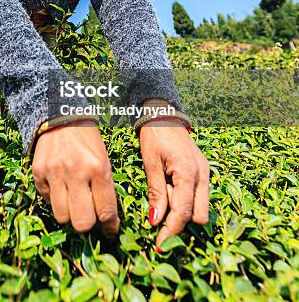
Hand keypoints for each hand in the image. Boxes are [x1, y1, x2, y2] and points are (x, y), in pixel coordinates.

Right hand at [32, 121, 119, 237]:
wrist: (62, 117)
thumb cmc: (88, 141)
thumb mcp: (103, 160)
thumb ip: (104, 189)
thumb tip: (106, 221)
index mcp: (98, 168)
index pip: (106, 211)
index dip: (110, 227)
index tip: (110, 230)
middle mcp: (76, 172)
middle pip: (82, 223)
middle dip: (87, 224)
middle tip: (89, 215)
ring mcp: (54, 173)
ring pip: (62, 217)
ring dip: (70, 213)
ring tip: (74, 201)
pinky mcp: (38, 173)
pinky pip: (47, 202)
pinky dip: (55, 200)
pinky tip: (61, 186)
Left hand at [139, 104, 209, 248]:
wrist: (164, 113)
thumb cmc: (155, 135)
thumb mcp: (151, 163)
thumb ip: (156, 192)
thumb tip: (155, 221)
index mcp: (189, 172)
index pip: (184, 212)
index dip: (171, 231)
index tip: (160, 244)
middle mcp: (203, 175)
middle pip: (199, 216)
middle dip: (180, 221)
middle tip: (158, 212)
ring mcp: (206, 172)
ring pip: (201, 207)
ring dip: (183, 209)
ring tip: (163, 194)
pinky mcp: (204, 171)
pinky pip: (199, 195)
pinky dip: (185, 199)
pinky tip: (170, 189)